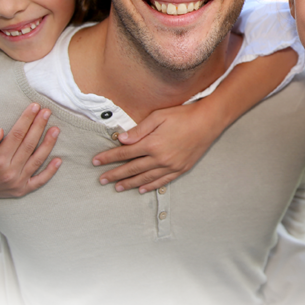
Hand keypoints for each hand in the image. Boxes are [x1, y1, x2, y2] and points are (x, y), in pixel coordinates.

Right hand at [0, 103, 60, 199]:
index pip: (17, 135)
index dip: (27, 119)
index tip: (35, 106)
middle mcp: (10, 172)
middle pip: (29, 145)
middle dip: (39, 126)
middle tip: (47, 112)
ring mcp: (17, 183)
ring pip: (37, 160)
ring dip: (48, 144)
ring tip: (56, 129)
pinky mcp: (21, 190)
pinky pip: (40, 181)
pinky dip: (50, 172)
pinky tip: (59, 160)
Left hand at [92, 104, 216, 193]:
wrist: (209, 122)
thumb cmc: (183, 115)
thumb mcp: (159, 116)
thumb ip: (139, 130)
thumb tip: (121, 140)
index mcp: (152, 144)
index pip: (124, 153)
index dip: (108, 157)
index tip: (95, 161)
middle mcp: (160, 158)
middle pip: (132, 169)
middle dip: (115, 174)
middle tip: (101, 180)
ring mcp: (171, 166)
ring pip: (146, 178)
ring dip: (130, 183)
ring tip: (117, 188)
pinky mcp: (181, 169)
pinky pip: (162, 181)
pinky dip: (151, 186)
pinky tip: (142, 189)